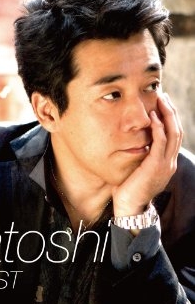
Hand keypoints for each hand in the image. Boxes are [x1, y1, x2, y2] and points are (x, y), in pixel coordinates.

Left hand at [112, 93, 182, 221]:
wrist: (129, 207)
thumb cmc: (127, 189)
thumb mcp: (136, 169)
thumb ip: (138, 156)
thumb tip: (131, 143)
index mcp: (166, 163)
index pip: (173, 136)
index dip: (169, 119)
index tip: (162, 104)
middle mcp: (170, 162)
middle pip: (176, 131)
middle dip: (171, 112)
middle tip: (163, 96)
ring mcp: (165, 164)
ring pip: (173, 134)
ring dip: (167, 115)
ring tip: (160, 100)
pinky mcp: (156, 166)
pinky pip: (160, 143)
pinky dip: (158, 128)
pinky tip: (153, 117)